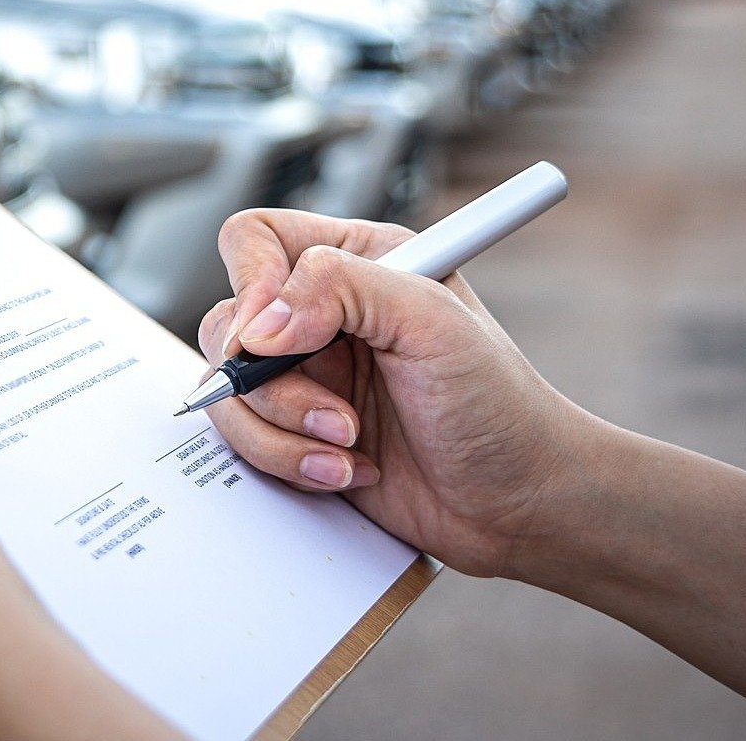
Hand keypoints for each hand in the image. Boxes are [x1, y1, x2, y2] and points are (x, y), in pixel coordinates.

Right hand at [199, 209, 607, 578]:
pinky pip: (243, 440)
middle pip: (227, 325)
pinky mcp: (295, 433)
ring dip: (283, 432)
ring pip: (228, 391)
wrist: (518, 504)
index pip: (255, 240)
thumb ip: (340, 289)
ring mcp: (304, 377)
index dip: (250, 282)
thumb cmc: (500, 407)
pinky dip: (288, 462)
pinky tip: (347, 470)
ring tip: (349, 447)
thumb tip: (258, 323)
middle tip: (336, 413)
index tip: (272, 334)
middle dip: (274, 384)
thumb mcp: (432, 322)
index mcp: (357, 261)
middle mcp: (321, 315)